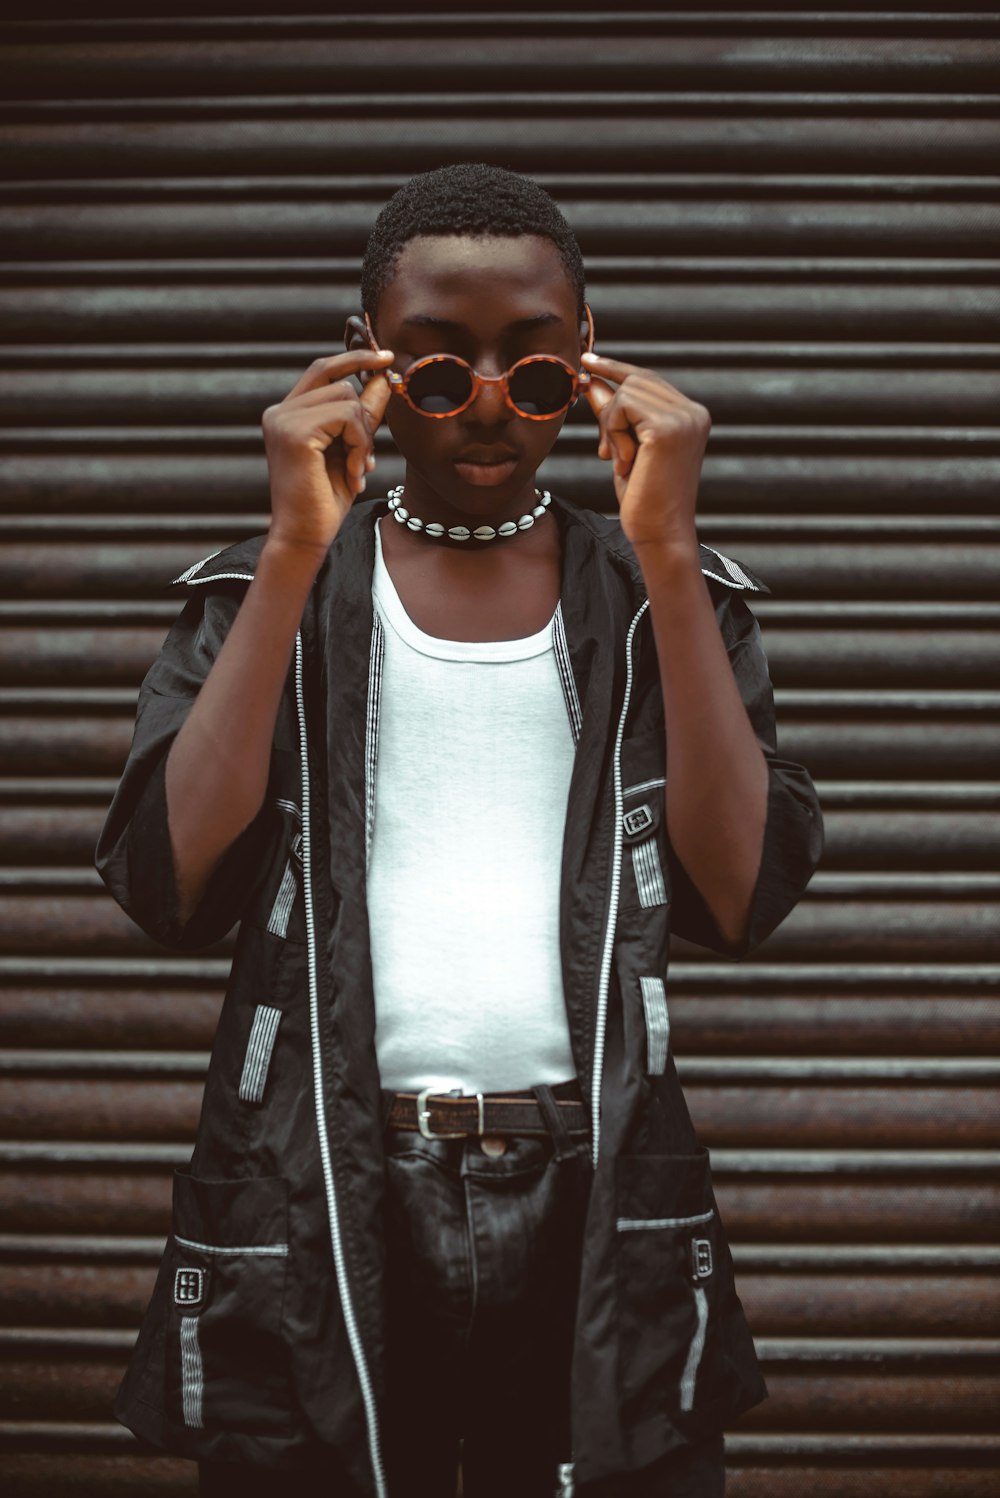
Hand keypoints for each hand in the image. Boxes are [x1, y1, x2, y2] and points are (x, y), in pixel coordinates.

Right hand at [261, 348, 394, 555]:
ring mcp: (283, 420)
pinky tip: (353, 474)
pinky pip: (346, 417)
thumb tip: (384, 377)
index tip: (386, 357)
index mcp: (287, 414)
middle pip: (339, 381)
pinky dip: (359, 446)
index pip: (322, 370)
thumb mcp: (351, 449)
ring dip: (363, 436)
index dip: (354, 358)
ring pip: (346, 398)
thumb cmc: (325, 500)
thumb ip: (363, 414)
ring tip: (357, 469)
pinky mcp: (295, 433)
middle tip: (365, 455)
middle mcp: (280, 412)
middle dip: (364, 414)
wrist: (304, 536)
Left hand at [582, 352, 710, 551]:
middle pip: (635, 380)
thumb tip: (591, 379)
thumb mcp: (624, 448)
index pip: (648, 379)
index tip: (587, 359)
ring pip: (626, 391)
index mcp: (691, 415)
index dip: (615, 368)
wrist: (659, 532)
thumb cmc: (643, 498)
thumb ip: (613, 415)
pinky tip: (624, 462)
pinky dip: (613, 434)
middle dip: (609, 412)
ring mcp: (685, 417)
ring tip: (618, 460)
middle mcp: (693, 411)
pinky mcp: (668, 427)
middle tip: (605, 451)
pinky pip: (623, 406)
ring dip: (610, 427)